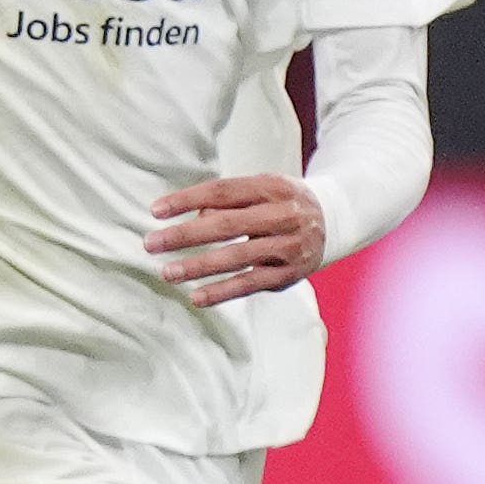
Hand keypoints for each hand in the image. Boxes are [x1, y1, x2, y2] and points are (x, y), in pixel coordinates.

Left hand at [147, 174, 325, 307]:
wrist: (332, 220)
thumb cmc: (281, 202)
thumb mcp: (261, 189)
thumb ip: (227, 200)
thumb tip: (192, 219)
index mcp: (272, 186)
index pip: (223, 191)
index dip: (187, 200)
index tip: (156, 210)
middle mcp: (284, 214)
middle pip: (227, 224)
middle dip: (185, 235)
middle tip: (151, 243)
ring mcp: (288, 246)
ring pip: (237, 258)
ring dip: (199, 266)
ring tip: (167, 272)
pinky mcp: (289, 274)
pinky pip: (251, 284)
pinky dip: (223, 292)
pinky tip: (197, 297)